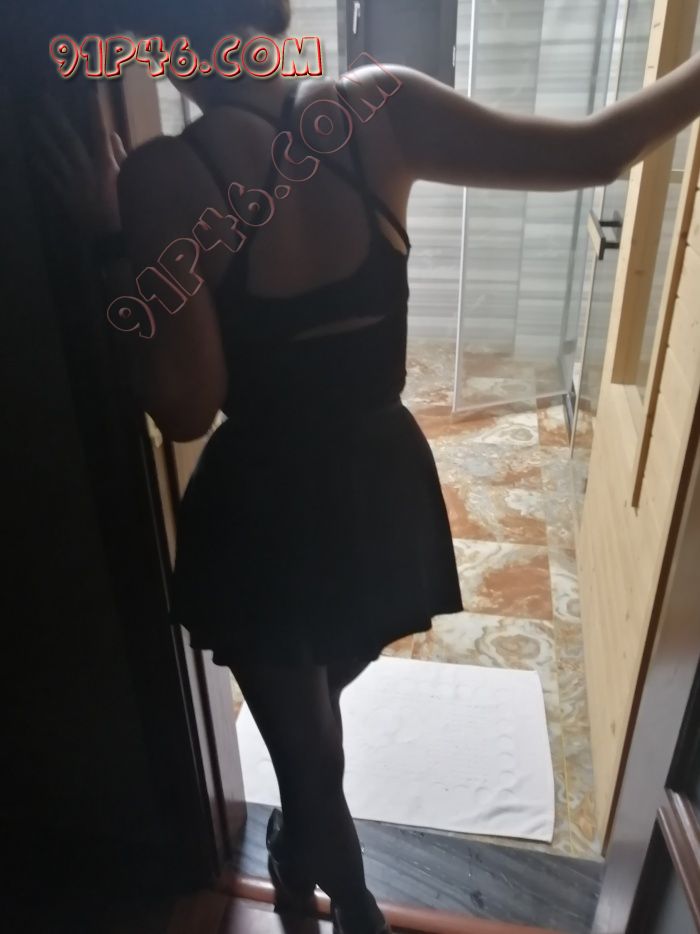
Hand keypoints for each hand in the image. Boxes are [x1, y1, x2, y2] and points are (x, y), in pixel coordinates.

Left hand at [29, 88, 127, 236]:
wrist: (115, 239)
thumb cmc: (128, 210)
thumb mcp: (130, 182)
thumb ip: (121, 156)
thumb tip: (113, 135)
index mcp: (105, 166)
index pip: (99, 132)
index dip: (94, 111)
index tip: (89, 92)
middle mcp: (86, 171)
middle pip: (69, 140)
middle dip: (56, 119)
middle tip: (43, 100)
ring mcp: (73, 184)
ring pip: (55, 156)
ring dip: (43, 138)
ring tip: (32, 121)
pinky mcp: (66, 198)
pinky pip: (51, 179)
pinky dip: (43, 166)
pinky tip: (34, 154)